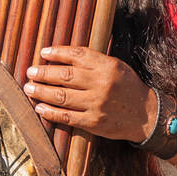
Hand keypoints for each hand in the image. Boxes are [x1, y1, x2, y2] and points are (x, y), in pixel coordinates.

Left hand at [23, 45, 158, 142]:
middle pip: (64, 76)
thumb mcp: (117, 67)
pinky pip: (66, 116)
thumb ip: (94, 61)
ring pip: (61, 96)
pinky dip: (50, 112)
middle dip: (43, 73)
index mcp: (108, 66)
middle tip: (30, 72)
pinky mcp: (93, 122)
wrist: (147, 115)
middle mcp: (101, 84)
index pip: (77, 55)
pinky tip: (39, 107)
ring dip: (41, 92)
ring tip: (29, 88)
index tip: (43, 53)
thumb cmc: (128, 87)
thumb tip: (63, 56)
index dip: (57, 53)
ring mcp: (96, 104)